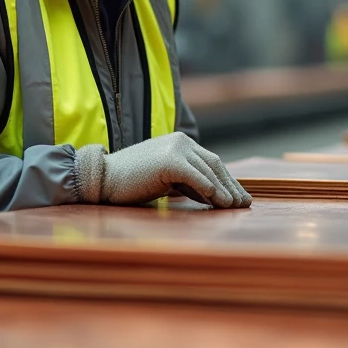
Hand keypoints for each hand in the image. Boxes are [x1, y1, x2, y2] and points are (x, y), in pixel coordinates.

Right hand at [76, 134, 251, 208]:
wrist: (103, 178)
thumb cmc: (132, 182)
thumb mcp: (166, 179)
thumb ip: (187, 181)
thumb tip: (213, 195)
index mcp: (181, 143)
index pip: (212, 162)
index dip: (228, 181)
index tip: (239, 198)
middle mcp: (181, 142)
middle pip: (215, 164)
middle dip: (231, 185)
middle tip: (243, 204)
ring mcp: (175, 149)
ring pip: (208, 170)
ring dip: (223, 190)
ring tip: (233, 206)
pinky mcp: (168, 161)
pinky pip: (194, 176)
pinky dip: (208, 188)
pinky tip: (218, 200)